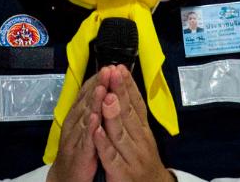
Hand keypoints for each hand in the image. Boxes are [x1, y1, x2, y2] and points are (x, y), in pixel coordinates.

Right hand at [47, 71, 106, 181]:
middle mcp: (74, 123)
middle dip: (98, 84)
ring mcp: (75, 138)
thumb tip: (101, 86)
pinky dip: (89, 129)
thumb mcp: (84, 125)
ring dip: (93, 102)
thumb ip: (91, 106)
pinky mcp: (79, 154)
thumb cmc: (78, 148)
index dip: (98, 79)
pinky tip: (94, 119)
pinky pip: (85, 140)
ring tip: (102, 88)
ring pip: (85, 117)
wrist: (66, 177)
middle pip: (86, 100)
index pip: (87, 92)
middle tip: (107, 70)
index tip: (109, 66)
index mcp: (78, 115)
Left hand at [94, 66, 172, 181]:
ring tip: (106, 96)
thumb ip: (133, 116)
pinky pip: (111, 157)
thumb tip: (125, 90)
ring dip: (113, 114)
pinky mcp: (121, 172)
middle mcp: (140, 140)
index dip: (129, 86)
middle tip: (113, 73)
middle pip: (129, 113)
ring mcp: (131, 156)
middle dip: (120, 92)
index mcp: (143, 130)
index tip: (120, 68)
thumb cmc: (142, 160)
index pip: (136, 104)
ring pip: (120, 133)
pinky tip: (97, 132)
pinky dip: (104, 144)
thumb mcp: (142, 136)